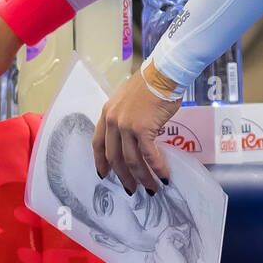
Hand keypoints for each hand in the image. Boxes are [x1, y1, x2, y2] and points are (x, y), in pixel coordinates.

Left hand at [93, 61, 180, 194]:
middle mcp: (112, 121)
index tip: (104, 175)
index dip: (100, 163)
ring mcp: (126, 125)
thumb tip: (135, 138)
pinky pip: (149, 155)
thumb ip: (126, 119)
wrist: (163, 73)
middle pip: (114, 158)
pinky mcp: (143, 129)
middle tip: (132, 190)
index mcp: (107, 114)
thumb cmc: (151, 84)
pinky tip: (164, 177)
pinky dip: (157, 169)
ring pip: (131, 161)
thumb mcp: (128, 101)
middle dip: (123, 177)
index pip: (98, 144)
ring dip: (142, 178)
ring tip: (151, 188)